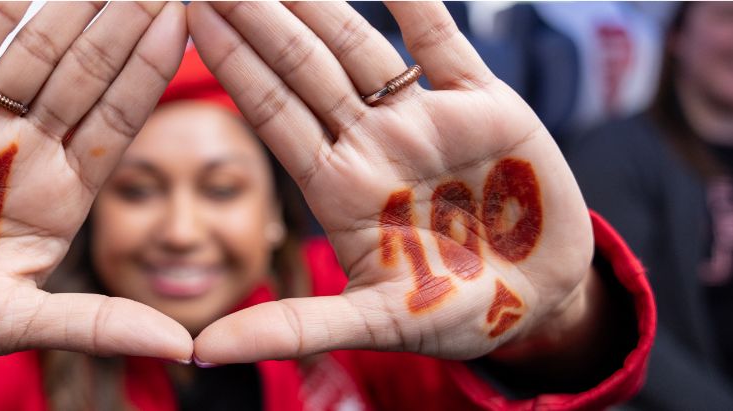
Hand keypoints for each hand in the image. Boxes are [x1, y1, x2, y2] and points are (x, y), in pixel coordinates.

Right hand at [0, 1, 191, 392]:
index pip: (116, 121)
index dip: (150, 72)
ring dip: (68, 10)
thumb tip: (181, 347)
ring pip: (30, 56)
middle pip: (84, 76)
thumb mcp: (17, 326)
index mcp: (60, 197)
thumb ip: (96, 326)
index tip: (187, 22)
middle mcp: (24, 153)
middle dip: (122, 24)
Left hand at [188, 2, 594, 363]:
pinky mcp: (484, 104)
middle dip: (261, 17)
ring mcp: (423, 119)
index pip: (271, 112)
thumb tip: (201, 352)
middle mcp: (370, 142)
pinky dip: (416, 4)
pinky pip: (443, 42)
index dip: (233, 64)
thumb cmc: (451, 316)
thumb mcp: (372, 324)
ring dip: (320, 2)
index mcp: (337, 186)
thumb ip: (292, 328)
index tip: (191, 15)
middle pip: (303, 67)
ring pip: (361, 47)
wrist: (540, 302)